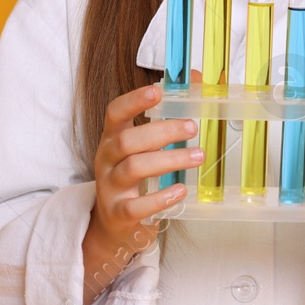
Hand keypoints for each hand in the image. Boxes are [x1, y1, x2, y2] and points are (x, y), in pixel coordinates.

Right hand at [82, 83, 198, 303]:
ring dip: (170, 160)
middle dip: (162, 131)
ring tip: (198, 156)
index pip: (115, 113)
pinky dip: (161, 198)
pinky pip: (137, 206)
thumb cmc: (135, 178)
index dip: (134, 101)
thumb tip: (198, 78)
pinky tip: (181, 190)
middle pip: (128, 140)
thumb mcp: (144, 148)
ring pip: (134, 168)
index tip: (157, 92)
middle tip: (192, 127)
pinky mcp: (118, 214)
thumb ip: (167, 116)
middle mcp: (106, 160)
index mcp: (112, 138)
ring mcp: (110, 187)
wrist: (112, 225)